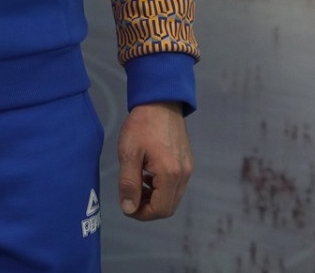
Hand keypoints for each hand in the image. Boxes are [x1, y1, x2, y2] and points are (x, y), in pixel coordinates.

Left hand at [117, 101, 192, 220]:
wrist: (161, 101)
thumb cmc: (142, 125)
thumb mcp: (129, 152)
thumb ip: (129, 183)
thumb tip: (128, 208)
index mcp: (170, 174)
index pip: (160, 209)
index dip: (142, 213)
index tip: (126, 206)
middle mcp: (183, 175)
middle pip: (168, 207)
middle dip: (148, 208)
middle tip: (130, 198)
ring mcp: (187, 168)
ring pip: (173, 197)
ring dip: (154, 198)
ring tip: (136, 184)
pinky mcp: (187, 162)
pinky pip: (176, 185)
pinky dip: (161, 188)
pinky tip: (147, 175)